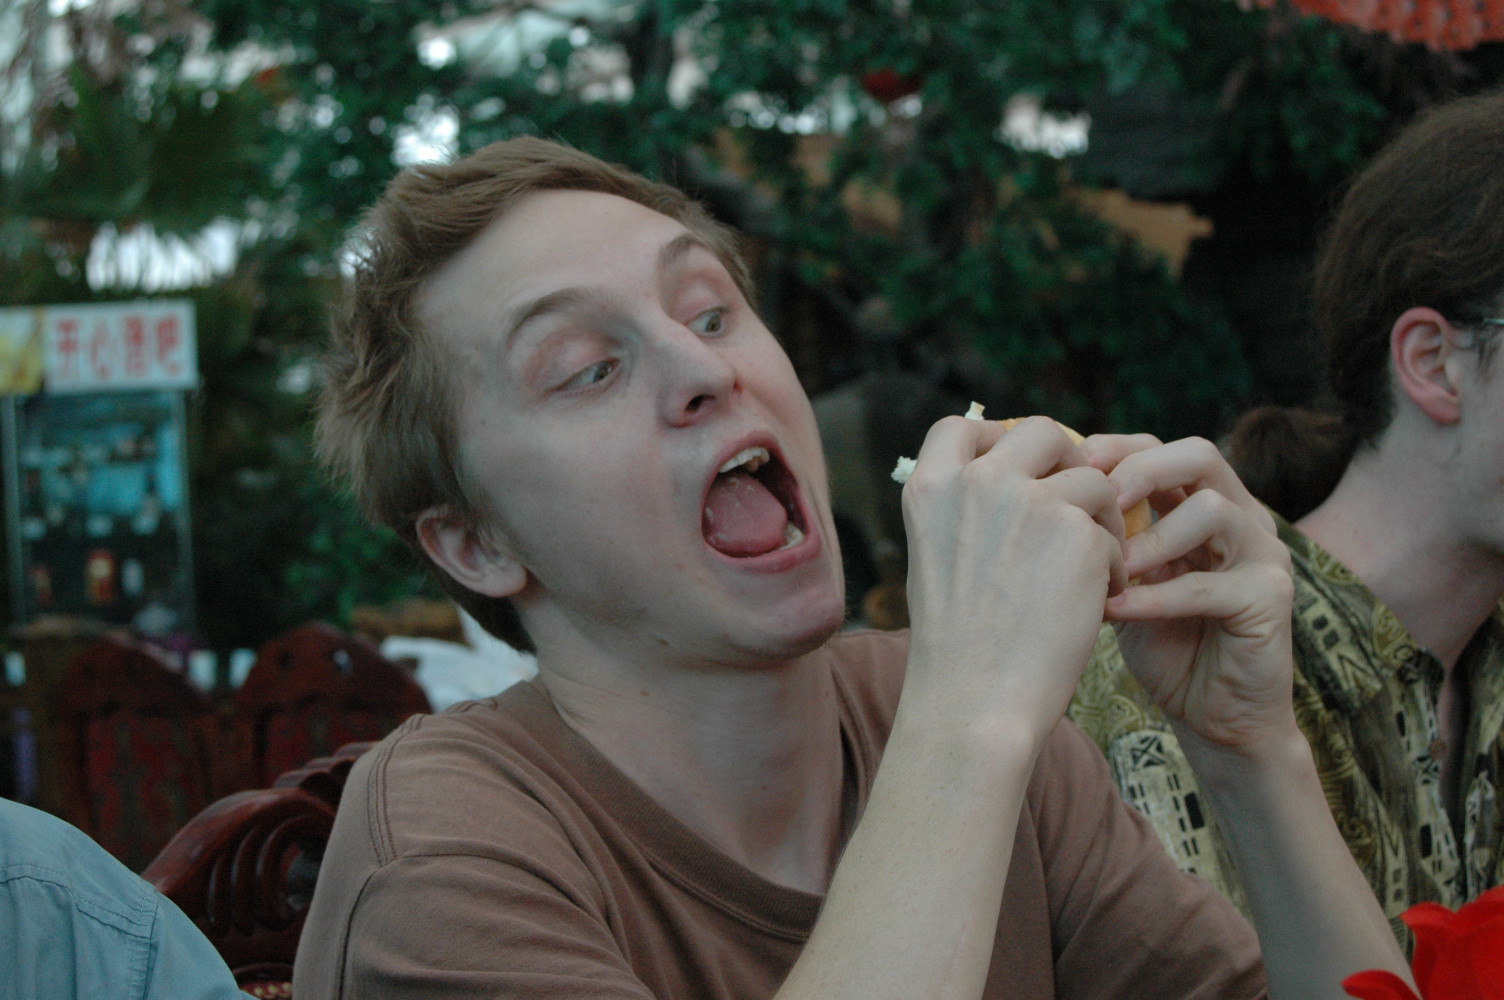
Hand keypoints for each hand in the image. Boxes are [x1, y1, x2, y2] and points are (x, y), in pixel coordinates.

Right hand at [899, 416, 1127, 737]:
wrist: (976, 700)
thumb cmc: (957, 645)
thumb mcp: (937, 558)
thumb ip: (967, 510)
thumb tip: (1017, 480)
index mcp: (930, 488)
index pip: (960, 426)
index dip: (996, 436)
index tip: (1017, 465)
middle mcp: (978, 482)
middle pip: (1040, 432)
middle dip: (1067, 462)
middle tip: (1076, 505)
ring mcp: (1031, 502)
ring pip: (1091, 479)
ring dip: (1101, 516)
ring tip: (1095, 565)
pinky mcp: (1080, 533)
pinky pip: (1114, 531)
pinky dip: (1115, 563)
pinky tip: (1099, 600)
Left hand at [1081, 434, 1294, 752]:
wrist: (1216, 716)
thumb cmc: (1164, 644)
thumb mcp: (1126, 581)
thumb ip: (1107, 540)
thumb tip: (1045, 500)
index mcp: (1208, 503)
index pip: (1163, 448)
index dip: (1117, 449)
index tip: (1070, 469)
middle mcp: (1244, 516)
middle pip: (1199, 456)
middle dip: (1141, 470)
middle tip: (1095, 498)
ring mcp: (1265, 554)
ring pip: (1211, 511)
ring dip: (1149, 538)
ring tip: (1108, 567)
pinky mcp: (1272, 598)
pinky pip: (1208, 585)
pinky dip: (1155, 597)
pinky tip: (1115, 612)